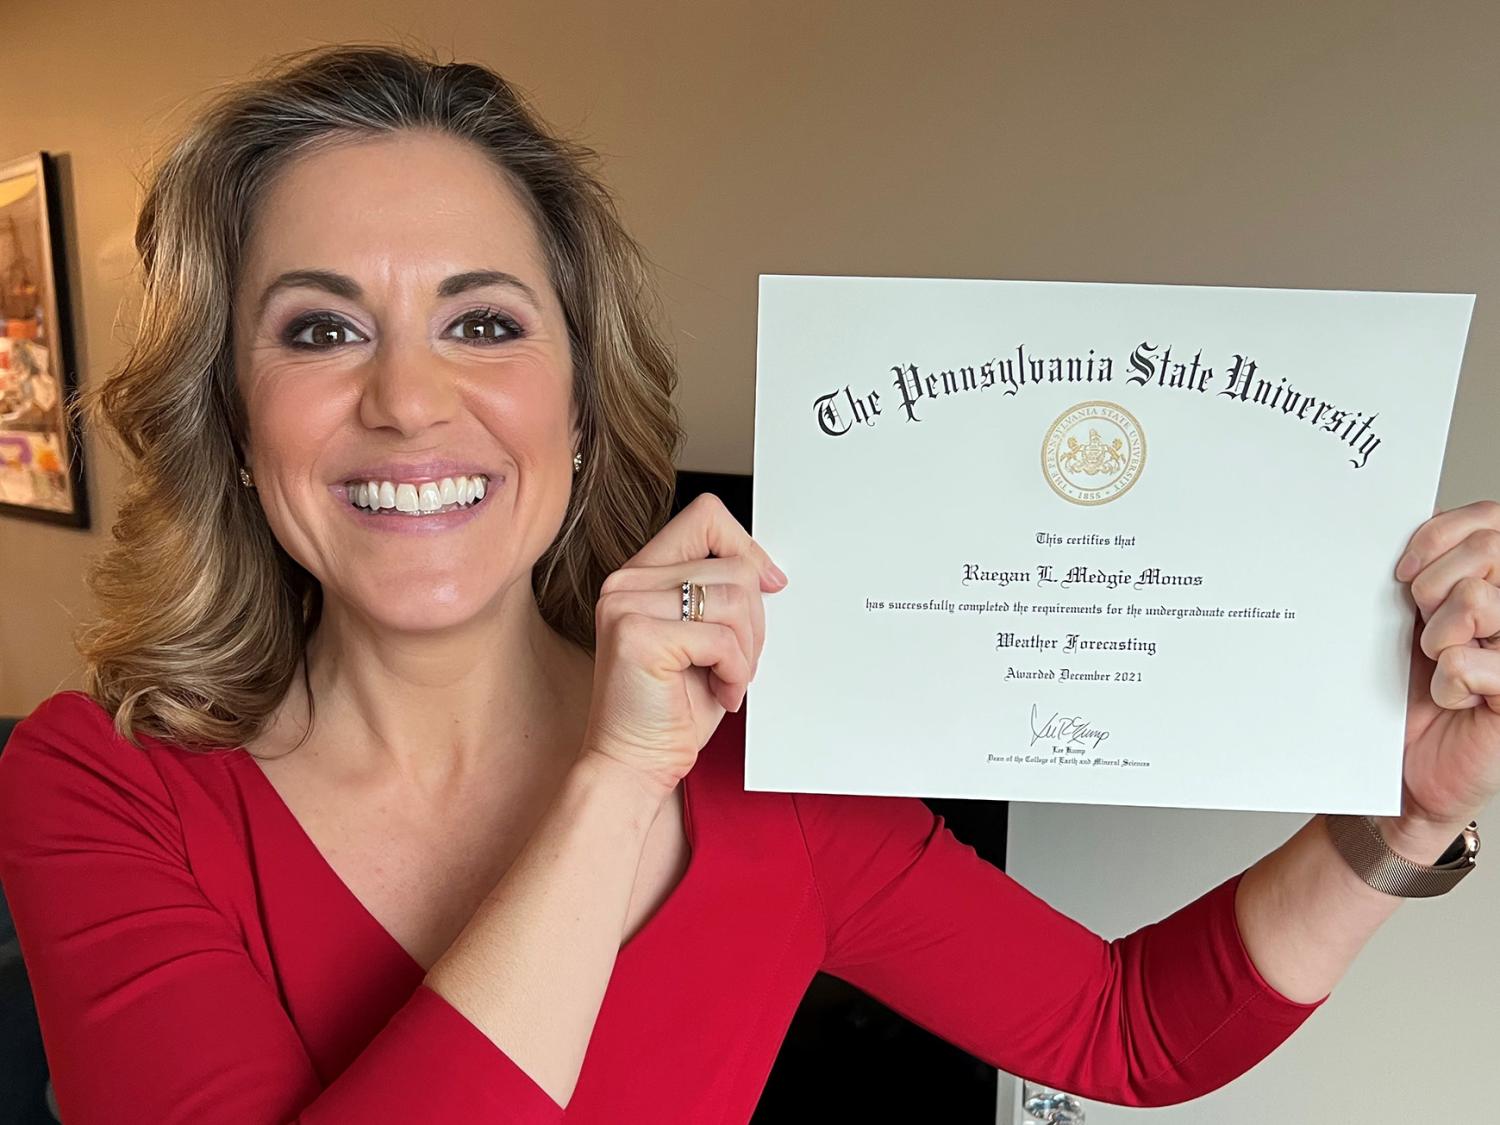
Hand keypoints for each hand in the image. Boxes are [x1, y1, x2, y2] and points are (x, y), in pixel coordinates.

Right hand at [580, 492, 786, 797]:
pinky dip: (736, 672)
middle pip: (733, 565)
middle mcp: (627, 581)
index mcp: (642, 575)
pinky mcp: (638, 635)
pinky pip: (722, 638)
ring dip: (747, 651)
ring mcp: (627, 605)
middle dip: (755, 620)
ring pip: (733, 599)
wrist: (635, 765)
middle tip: (739, 663)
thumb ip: (722, 597)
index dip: (747, 546)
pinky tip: (720, 694)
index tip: (768, 585)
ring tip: (728, 680)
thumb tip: (767, 571)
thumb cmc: (672, 710)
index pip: (705, 516)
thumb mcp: (704, 640)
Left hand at [1390, 500, 1499, 841]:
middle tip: (1420, 623)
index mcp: (1499, 582)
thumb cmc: (1413, 692)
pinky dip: (1446, 683)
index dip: (1441, 535)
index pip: (1491, 519)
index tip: (1404, 570)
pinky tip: (1454, 699)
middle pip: (1488, 549)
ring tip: (1440, 662)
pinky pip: (1468, 663)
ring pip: (1475, 600)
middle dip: (1432, 585)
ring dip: (1437, 635)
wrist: (1410, 768)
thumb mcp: (1416, 619)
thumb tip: (1411, 536)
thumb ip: (1428, 573)